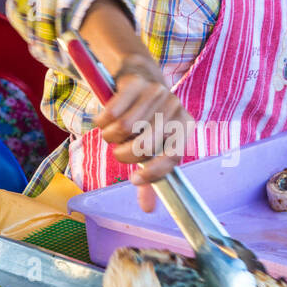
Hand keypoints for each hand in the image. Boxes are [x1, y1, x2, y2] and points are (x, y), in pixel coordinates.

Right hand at [93, 54, 193, 211]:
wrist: (137, 77)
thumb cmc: (145, 120)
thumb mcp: (151, 147)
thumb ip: (151, 177)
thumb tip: (148, 209)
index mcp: (185, 126)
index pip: (172, 157)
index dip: (152, 173)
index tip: (134, 180)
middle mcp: (175, 108)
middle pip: (142, 147)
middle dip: (124, 155)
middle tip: (119, 150)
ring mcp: (156, 92)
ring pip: (123, 130)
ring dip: (110, 138)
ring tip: (112, 134)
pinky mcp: (135, 83)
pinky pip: (111, 113)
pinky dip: (101, 122)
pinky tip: (103, 121)